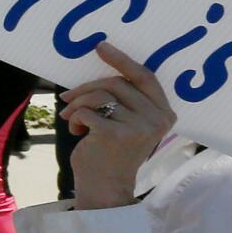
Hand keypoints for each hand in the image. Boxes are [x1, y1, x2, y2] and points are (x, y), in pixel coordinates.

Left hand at [61, 42, 175, 210]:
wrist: (105, 186)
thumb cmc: (111, 150)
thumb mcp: (127, 122)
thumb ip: (126, 100)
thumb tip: (101, 66)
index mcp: (164, 113)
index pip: (144, 77)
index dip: (121, 59)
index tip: (101, 46)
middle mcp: (157, 119)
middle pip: (116, 83)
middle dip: (86, 88)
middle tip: (67, 97)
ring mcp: (139, 127)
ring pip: (99, 96)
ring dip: (78, 104)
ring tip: (72, 118)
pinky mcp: (117, 134)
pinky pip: (87, 111)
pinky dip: (76, 117)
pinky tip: (77, 131)